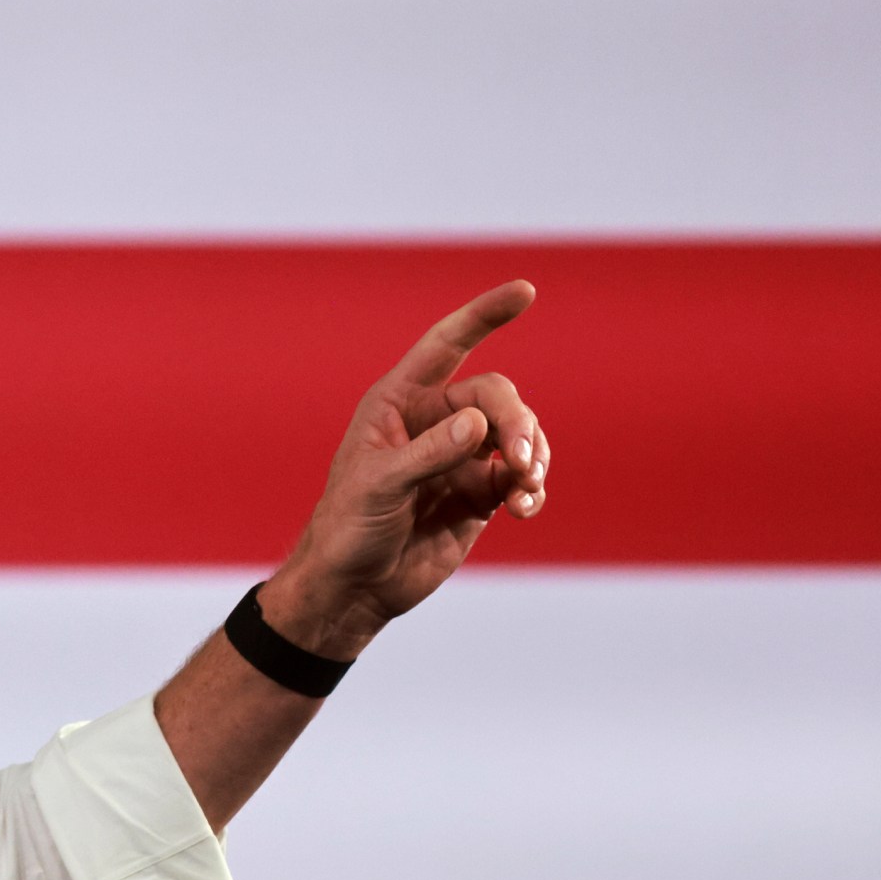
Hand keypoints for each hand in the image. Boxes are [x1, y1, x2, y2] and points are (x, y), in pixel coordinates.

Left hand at [267, 281, 549, 656]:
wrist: (353, 588)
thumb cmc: (347, 528)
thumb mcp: (379, 487)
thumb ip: (429, 453)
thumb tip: (480, 425)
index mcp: (398, 403)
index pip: (446, 345)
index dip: (483, 316)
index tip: (525, 291)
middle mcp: (434, 422)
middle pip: (497, 397)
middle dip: (518, 423)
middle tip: (522, 461)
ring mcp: (460, 458)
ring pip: (518, 435)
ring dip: (533, 456)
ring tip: (525, 489)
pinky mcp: (480, 495)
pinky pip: (521, 478)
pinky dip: (531, 489)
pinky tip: (525, 507)